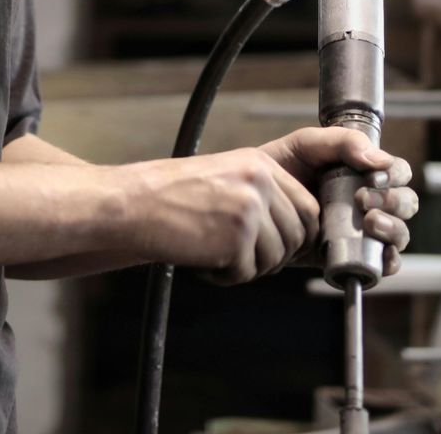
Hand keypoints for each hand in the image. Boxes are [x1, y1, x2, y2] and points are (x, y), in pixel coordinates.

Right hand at [118, 147, 321, 284]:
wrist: (132, 205)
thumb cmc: (171, 196)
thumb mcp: (226, 179)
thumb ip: (264, 196)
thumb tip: (300, 232)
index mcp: (260, 164)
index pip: (308, 206)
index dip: (299, 234)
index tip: (282, 248)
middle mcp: (259, 182)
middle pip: (298, 235)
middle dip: (276, 255)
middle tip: (243, 257)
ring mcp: (249, 209)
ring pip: (276, 258)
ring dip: (249, 267)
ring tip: (216, 256)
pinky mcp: (236, 238)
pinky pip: (248, 272)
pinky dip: (227, 277)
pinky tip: (204, 262)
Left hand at [258, 127, 417, 277]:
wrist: (252, 198)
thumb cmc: (281, 166)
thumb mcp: (308, 144)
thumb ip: (343, 142)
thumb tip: (379, 160)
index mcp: (364, 172)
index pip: (398, 172)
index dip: (396, 174)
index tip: (375, 177)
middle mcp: (370, 201)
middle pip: (405, 203)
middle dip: (395, 202)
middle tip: (365, 200)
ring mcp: (363, 230)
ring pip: (399, 233)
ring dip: (394, 229)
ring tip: (370, 223)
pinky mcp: (351, 255)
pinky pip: (383, 263)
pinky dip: (389, 261)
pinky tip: (379, 254)